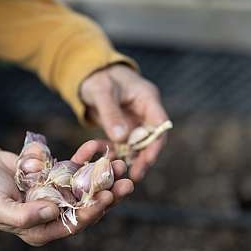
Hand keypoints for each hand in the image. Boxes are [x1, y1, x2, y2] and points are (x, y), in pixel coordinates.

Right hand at [0, 141, 132, 245]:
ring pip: (86, 187)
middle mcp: (53, 214)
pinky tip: (98, 146)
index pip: (73, 224)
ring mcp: (56, 194)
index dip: (92, 212)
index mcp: (42, 229)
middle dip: (108, 195)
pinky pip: (75, 168)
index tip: (106, 197)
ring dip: (103, 176)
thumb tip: (54, 212)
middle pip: (87, 207)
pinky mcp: (56, 176)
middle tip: (127, 182)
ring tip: (120, 163)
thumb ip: (25, 216)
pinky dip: (86, 158)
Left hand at [80, 64, 169, 181]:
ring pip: (138, 145)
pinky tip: (109, 165)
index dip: (156, 143)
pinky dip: (117, 154)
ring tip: (124, 176)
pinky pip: (123, 145)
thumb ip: (111, 113)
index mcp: (147, 98)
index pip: (160, 124)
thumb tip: (121, 138)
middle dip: (145, 157)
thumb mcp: (101, 91)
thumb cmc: (98, 77)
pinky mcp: (124, 128)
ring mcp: (135, 121)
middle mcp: (145, 112)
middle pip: (152, 138)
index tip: (149, 159)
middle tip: (136, 175)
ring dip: (131, 160)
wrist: (90, 75)